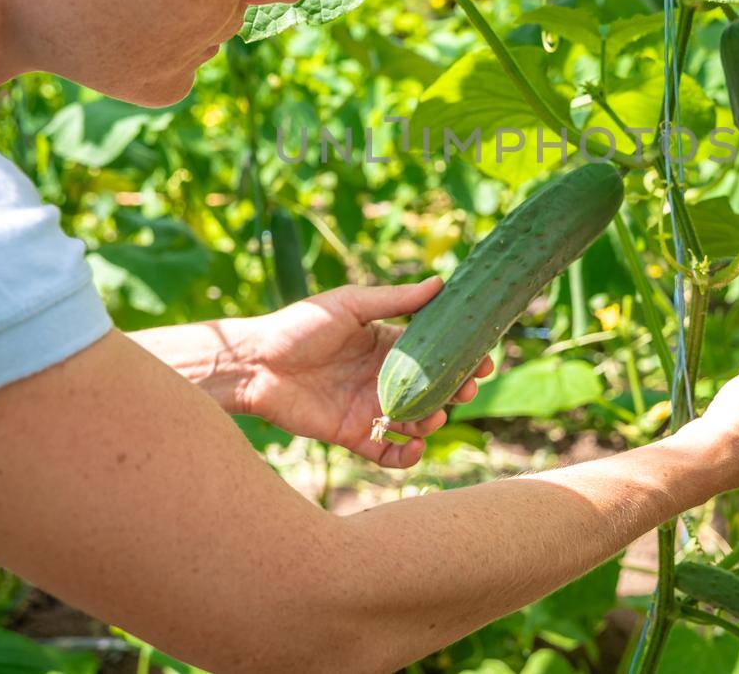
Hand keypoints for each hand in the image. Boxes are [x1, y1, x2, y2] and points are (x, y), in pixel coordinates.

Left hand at [240, 278, 493, 468]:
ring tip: (434, 414)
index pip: (435, 352)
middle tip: (466, 387)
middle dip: (456, 390)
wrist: (254, 363)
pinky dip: (407, 455)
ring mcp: (370, 407)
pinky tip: (416, 447)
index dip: (462, 356)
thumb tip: (441, 283)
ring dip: (433, 420)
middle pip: (433, 389)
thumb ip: (395, 299)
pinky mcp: (353, 434)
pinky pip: (389, 452)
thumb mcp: (350, 304)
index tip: (484, 358)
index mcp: (387, 343)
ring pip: (417, 421)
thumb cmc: (298, 325)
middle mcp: (383, 377)